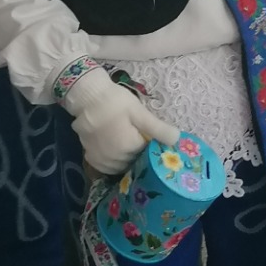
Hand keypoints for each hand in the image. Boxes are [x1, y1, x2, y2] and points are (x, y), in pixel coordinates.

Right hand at [64, 67, 179, 176]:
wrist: (88, 98)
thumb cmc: (116, 102)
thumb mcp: (140, 112)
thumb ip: (158, 128)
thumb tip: (177, 140)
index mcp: (130, 148)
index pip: (148, 153)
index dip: (151, 144)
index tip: (150, 134)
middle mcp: (116, 159)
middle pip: (135, 161)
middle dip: (139, 152)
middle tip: (137, 134)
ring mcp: (102, 160)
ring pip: (121, 166)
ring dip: (127, 159)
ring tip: (126, 141)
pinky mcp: (91, 158)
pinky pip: (107, 167)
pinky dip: (113, 162)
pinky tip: (115, 149)